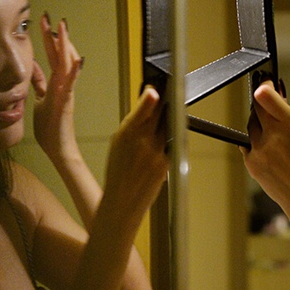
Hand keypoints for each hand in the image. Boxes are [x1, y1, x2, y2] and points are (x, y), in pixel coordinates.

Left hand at [32, 13, 83, 162]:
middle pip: (60, 54)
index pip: (51, 56)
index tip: (42, 22)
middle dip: (54, 35)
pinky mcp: (66, 101)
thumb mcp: (38, 98)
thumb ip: (38, 82)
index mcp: (55, 82)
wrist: (58, 147)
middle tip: (48, 17)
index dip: (48, 39)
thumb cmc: (49, 126)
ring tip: (62, 28)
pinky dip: (74, 71)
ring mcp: (66, 91)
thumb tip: (31, 66)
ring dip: (65, 45)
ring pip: (67, 63)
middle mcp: (64, 83)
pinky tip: (76, 59)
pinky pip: (71, 83)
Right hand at [104, 86, 168, 211]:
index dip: (152, 96)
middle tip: (165, 96)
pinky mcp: (167, 162)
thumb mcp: (117, 144)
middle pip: (160, 114)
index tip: (155, 88)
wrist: (122, 201)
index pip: (144, 108)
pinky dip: (169, 140)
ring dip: (167, 122)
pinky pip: (172, 144)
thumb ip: (133, 125)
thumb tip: (147, 106)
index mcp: (127, 134)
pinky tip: (162, 141)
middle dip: (163, 105)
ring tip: (164, 118)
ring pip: (168, 128)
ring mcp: (157, 152)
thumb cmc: (117, 173)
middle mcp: (143, 141)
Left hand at [241, 82, 289, 218]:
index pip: (266, 96)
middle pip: (256, 109)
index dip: (264, 85)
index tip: (264, 81)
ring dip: (259, 124)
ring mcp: (260, 150)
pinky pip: (247, 143)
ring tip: (272, 131)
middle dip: (262, 105)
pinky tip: (267, 146)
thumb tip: (277, 99)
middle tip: (267, 104)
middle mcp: (274, 136)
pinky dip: (255, 141)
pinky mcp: (251, 163)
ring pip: (250, 125)